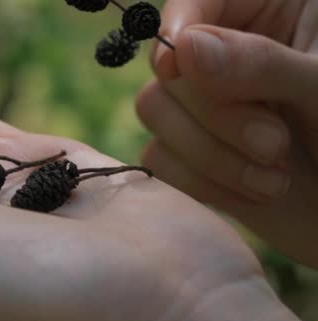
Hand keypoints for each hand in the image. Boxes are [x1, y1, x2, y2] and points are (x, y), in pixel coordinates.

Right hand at [136, 0, 317, 265]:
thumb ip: (260, 65)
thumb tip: (183, 49)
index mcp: (266, 12)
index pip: (199, 1)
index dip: (178, 26)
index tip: (175, 66)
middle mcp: (222, 55)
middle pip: (171, 66)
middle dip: (218, 115)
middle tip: (274, 145)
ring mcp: (198, 104)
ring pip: (155, 109)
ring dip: (211, 156)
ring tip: (273, 179)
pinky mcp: (185, 150)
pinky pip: (159, 157)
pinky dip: (204, 184)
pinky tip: (252, 193)